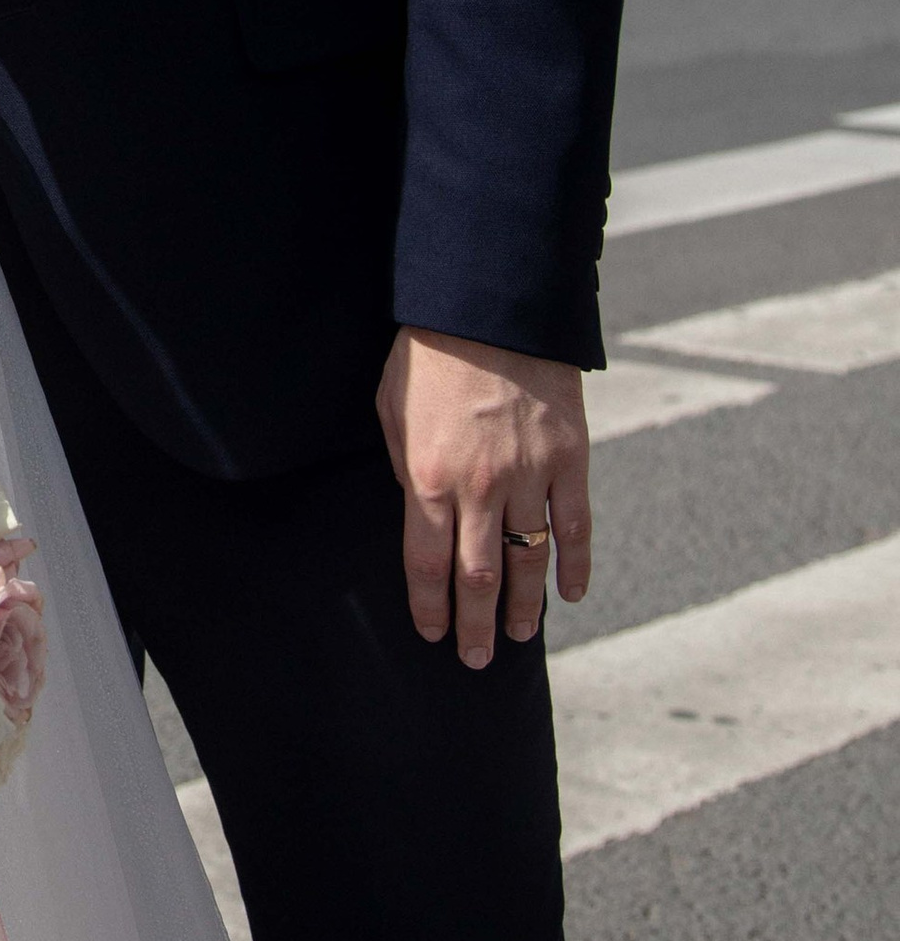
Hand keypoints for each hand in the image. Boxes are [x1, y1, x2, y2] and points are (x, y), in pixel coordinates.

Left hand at [377, 326, 591, 668]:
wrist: (490, 310)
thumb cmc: (428, 353)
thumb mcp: (393, 407)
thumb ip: (405, 464)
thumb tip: (419, 508)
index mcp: (429, 477)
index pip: (427, 563)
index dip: (429, 605)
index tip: (432, 634)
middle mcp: (480, 489)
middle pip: (478, 576)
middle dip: (474, 624)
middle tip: (475, 659)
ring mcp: (530, 477)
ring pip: (528, 561)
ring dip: (523, 606)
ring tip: (517, 638)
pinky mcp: (570, 461)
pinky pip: (575, 528)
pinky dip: (575, 566)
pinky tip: (570, 595)